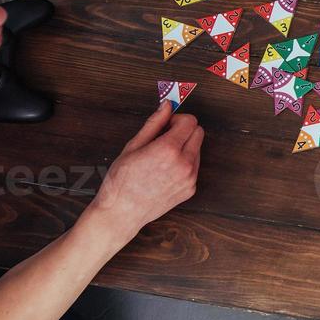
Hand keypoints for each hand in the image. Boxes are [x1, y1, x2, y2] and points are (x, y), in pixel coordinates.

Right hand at [89, 103, 203, 244]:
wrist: (121, 213)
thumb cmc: (121, 180)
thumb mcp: (133, 146)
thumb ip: (154, 123)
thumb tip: (166, 105)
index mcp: (169, 149)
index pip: (190, 121)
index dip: (177, 119)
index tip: (166, 125)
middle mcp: (184, 164)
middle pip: (199, 132)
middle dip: (184, 130)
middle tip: (163, 139)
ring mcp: (189, 179)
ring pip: (198, 149)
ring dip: (185, 146)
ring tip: (161, 157)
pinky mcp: (190, 190)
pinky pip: (194, 167)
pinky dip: (184, 164)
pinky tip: (164, 171)